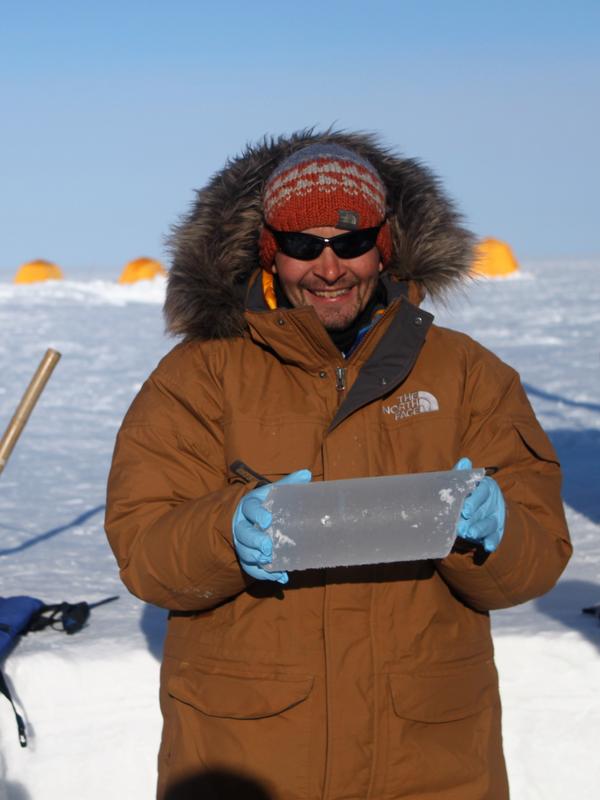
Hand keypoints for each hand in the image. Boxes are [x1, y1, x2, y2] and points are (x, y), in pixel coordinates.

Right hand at [232, 469, 311, 583]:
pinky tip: (280, 578)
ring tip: (269, 563)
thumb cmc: (264, 503)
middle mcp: (242, 525)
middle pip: (243, 535)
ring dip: (256, 561)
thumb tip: (307, 474)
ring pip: (244, 553)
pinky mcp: (246, 557)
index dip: (257, 514)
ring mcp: (242, 543)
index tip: (267, 521)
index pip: (250, 509)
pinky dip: (264, 575)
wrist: (246, 517)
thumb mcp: (273, 492)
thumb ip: (288, 484)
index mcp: (249, 506)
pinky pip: (251, 568)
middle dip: (254, 542)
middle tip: (267, 548)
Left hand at [453, 457, 504, 552]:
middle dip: (474, 520)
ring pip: (490, 524)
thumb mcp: (464, 483)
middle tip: (463, 527)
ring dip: (481, 530)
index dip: (475, 501)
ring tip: (470, 535)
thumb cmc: (466, 492)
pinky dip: (492, 541)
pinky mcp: (496, 530)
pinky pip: (495, 536)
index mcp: (486, 486)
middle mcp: (494, 501)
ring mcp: (495, 517)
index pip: (483, 492)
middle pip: (486, 510)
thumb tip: (465, 461)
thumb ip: (462, 475)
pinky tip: (488, 546)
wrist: (474, 506)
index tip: (465, 510)